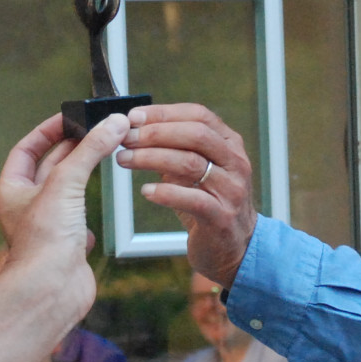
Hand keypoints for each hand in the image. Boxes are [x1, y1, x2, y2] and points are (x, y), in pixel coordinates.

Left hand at [0, 111, 128, 316]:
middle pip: (49, 169)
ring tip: (103, 159)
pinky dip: (88, 219)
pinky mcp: (65, 248)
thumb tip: (112, 124)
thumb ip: (90, 151)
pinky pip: (77, 225)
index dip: (47, 131)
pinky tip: (95, 218)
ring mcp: (46, 229)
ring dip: (83, 180)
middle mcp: (25, 209)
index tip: (70, 118)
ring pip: (66, 196)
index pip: (26, 149)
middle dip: (72, 151)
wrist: (52, 290)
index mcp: (11, 191)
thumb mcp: (66, 183)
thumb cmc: (43, 242)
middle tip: (97, 132)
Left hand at [117, 104, 256, 286]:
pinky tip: (145, 190)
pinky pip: (192, 199)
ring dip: (151, 158)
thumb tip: (135, 129)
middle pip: (195, 134)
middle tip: (126, 138)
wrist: (234, 248)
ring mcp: (231, 190)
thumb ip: (175, 149)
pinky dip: (165, 192)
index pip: (198, 115)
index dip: (164, 113)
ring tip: (125, 160)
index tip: (133, 117)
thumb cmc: (208, 204)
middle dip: (155, 133)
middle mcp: (235, 162)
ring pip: (190, 163)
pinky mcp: (222, 217)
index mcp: (229, 143)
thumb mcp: (197, 170)